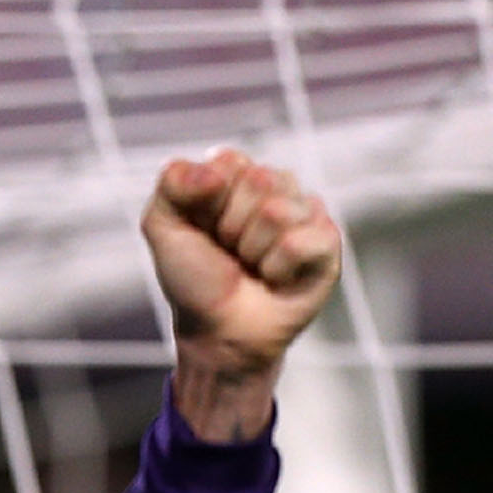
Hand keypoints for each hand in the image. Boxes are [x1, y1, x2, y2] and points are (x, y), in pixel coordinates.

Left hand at [142, 149, 341, 440]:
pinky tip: (276, 278)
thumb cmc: (194, 281)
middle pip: (260, 180)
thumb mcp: (163, 228)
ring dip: (252, 249)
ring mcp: (306, 213)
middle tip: (229, 251)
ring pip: (279, 211)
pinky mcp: (328, 243)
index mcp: (238, 177)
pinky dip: (277, 268)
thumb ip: (172, 185)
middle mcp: (276, 188)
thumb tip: (214, 167)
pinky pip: (300, 242)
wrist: (218, 332)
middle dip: (231, 226)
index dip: (208, 200)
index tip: (203, 229)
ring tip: (252, 266)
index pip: (230, 161)